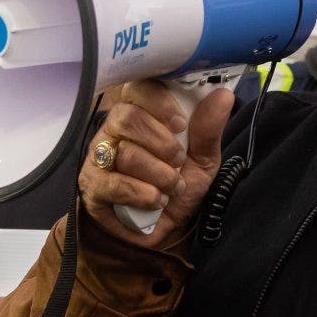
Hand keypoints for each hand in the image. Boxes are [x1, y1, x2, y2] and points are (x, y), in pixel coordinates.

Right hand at [80, 81, 231, 247]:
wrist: (164, 228)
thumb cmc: (180, 183)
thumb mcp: (203, 158)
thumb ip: (208, 128)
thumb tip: (223, 95)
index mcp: (140, 112)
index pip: (138, 88)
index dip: (159, 102)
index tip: (180, 123)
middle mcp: (114, 129)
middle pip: (128, 118)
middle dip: (162, 142)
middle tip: (179, 160)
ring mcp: (99, 157)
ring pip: (125, 153)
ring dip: (159, 174)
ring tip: (172, 186)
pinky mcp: (93, 186)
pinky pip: (114, 184)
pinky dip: (144, 195)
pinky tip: (157, 201)